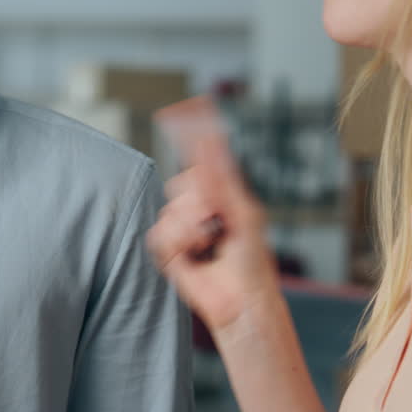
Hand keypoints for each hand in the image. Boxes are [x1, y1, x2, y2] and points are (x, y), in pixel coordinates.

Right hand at [147, 98, 282, 333]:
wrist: (241, 300)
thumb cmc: (252, 261)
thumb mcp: (242, 211)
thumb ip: (222, 177)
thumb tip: (210, 140)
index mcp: (221, 196)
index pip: (201, 160)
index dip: (189, 136)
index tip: (178, 111)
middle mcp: (200, 209)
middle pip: (181, 182)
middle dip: (198, 199)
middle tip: (216, 218)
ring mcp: (183, 230)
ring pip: (169, 209)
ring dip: (190, 227)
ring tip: (208, 243)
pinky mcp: (169, 251)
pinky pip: (159, 234)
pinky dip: (177, 243)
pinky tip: (194, 255)